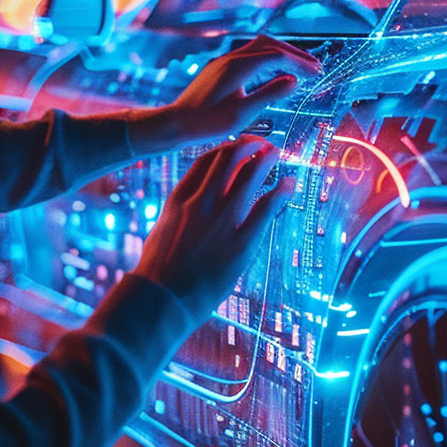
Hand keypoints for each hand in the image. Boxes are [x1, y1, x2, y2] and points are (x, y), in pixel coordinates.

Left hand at [128, 35, 321, 154]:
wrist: (174, 124)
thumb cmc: (206, 124)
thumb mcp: (242, 114)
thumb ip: (270, 95)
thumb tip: (294, 81)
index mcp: (238, 67)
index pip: (277, 57)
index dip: (300, 63)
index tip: (317, 73)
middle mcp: (230, 58)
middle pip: (269, 44)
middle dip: (294, 53)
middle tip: (315, 66)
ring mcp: (223, 61)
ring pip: (258, 47)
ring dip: (281, 53)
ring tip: (299, 67)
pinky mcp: (219, 68)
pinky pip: (249, 54)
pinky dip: (267, 58)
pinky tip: (274, 72)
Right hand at [132, 138, 293, 322]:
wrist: (159, 301)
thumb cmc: (157, 273)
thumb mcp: (162, 232)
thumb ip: (179, 215)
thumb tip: (189, 207)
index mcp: (179, 199)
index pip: (206, 161)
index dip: (226, 149)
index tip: (238, 146)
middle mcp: (201, 203)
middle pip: (229, 160)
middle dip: (249, 147)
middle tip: (263, 145)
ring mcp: (221, 221)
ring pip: (250, 176)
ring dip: (266, 160)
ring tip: (277, 153)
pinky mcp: (240, 243)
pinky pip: (266, 208)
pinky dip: (280, 192)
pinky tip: (289, 184)